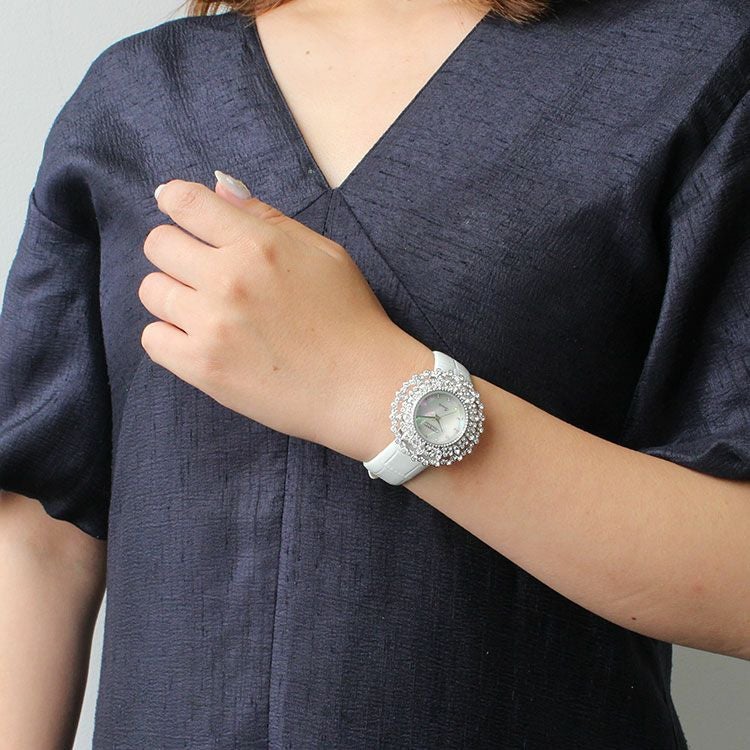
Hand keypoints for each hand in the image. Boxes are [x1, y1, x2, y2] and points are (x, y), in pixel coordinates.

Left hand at [138, 174, 432, 460]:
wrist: (363, 386)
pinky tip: (201, 340)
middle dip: (176, 252)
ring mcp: (212, 325)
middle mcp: (229, 278)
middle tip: (202, 272)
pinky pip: (152, 339)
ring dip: (174, 295)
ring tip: (206, 311)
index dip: (174, 202)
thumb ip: (268, 218)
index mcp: (259, 244)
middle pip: (158, 244)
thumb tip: (220, 187)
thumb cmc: (351, 318)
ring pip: (152, 291)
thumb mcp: (323, 253)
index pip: (185, 201)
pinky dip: (170, 337)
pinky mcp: (203, 367)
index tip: (180, 214)